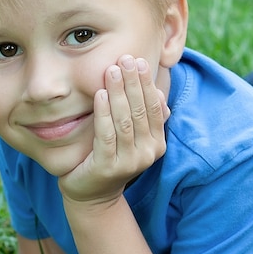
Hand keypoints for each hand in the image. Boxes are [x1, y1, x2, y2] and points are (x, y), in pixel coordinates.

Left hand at [58, 55, 168, 205]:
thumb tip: (160, 94)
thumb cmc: (111, 158)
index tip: (138, 61)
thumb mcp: (132, 138)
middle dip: (133, 83)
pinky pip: (106, 135)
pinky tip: (100, 94)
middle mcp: (148, 153)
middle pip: (141, 111)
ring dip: (119, 93)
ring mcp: (129, 162)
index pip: (154, 108)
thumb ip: (144, 118)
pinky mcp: (108, 167)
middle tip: (125, 59)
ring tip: (112, 70)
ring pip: (125, 121)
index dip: (146, 84)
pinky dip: (104, 112)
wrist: (92, 194)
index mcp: (157, 143)